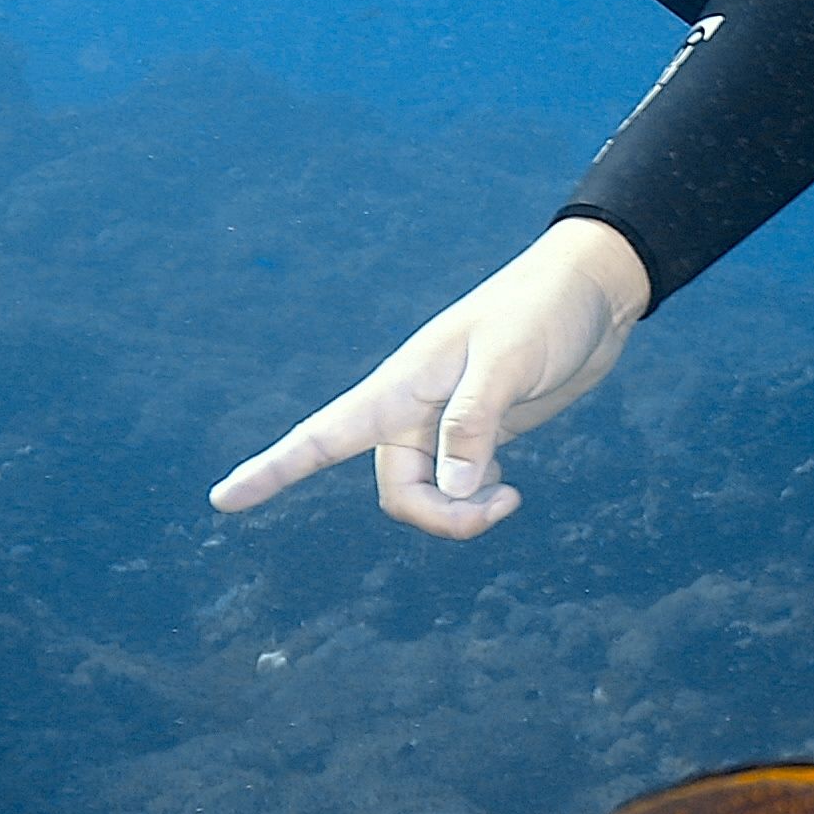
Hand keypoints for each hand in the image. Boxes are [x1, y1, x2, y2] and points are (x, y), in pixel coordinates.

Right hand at [215, 220, 655, 539]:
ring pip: (428, 496)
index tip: (222, 499)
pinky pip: (458, 489)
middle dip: (440, 518)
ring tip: (512, 498)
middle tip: (505, 506)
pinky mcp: (478, 435)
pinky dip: (479, 500)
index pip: (322, 435)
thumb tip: (450, 494)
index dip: (271, 471)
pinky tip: (508, 485)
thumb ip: (474, 425)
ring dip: (463, 514)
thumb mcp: (509, 363)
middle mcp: (412, 410)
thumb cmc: (544, 312)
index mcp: (401, 387)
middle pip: (398, 492)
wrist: (591, 294)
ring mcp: (444, 424)